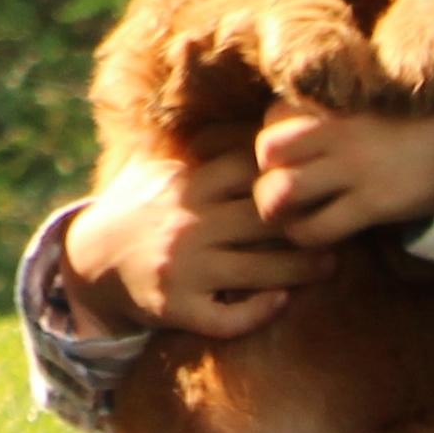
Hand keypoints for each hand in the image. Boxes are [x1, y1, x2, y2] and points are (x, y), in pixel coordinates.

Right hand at [59, 144, 324, 340]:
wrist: (91, 261)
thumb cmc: (139, 206)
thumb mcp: (157, 165)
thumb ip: (200, 144)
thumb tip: (256, 115)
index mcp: (185, 184)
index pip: (249, 171)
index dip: (289, 175)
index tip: (318, 180)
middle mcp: (186, 224)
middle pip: (265, 223)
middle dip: (308, 226)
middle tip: (343, 227)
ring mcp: (183, 268)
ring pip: (260, 272)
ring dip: (302, 271)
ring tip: (330, 266)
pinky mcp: (178, 307)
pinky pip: (231, 316)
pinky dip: (260, 310)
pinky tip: (280, 300)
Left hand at [251, 102, 433, 244]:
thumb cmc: (423, 120)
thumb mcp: (373, 102)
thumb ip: (335, 113)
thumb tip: (297, 131)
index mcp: (336, 102)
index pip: (272, 118)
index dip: (274, 140)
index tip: (291, 156)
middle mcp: (337, 132)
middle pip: (265, 152)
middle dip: (265, 173)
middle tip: (281, 188)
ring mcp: (353, 168)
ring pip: (280, 192)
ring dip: (276, 209)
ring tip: (288, 216)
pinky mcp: (372, 204)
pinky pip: (318, 227)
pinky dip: (307, 236)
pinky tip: (317, 236)